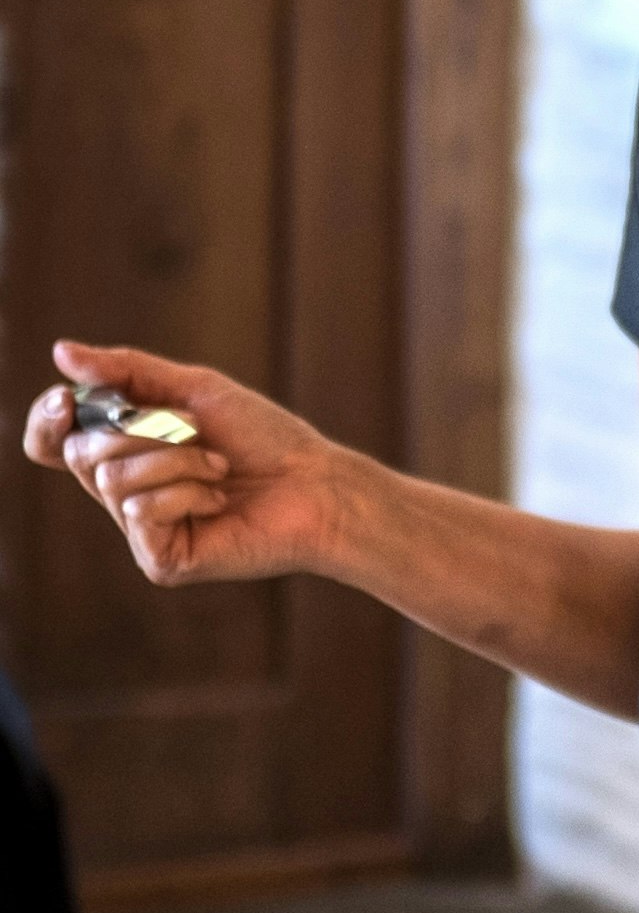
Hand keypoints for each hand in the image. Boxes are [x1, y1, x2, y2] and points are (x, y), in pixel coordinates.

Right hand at [23, 341, 348, 589]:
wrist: (317, 483)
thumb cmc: (264, 437)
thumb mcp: (194, 389)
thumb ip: (127, 371)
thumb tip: (60, 352)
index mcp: (125, 451)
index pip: (52, 439)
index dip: (48, 419)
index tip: (67, 399)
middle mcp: (124, 493)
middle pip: (80, 452)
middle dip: (142, 430)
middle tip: (196, 432)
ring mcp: (140, 530)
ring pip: (112, 478)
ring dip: (176, 459)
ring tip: (219, 468)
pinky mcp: (160, 560)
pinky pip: (140, 511)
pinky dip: (186, 492)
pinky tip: (219, 499)